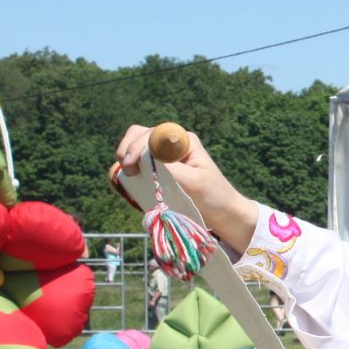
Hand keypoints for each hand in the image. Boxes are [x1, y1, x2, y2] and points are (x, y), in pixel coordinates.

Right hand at [116, 125, 258, 253]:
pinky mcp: (156, 175)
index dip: (136, 145)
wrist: (224, 216)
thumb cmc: (214, 196)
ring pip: (132, 152)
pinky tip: (132, 192)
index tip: (130, 164)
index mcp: (182, 141)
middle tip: (127, 174)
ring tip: (129, 183)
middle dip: (126, 152)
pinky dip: (127, 179)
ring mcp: (161, 160)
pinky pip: (134, 170)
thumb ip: (169, 168)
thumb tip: (143, 159)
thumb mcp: (193, 182)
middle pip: (137, 136)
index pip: (151, 132)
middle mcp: (169, 146)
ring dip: (124, 166)